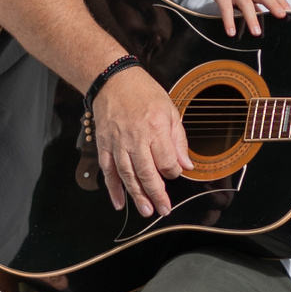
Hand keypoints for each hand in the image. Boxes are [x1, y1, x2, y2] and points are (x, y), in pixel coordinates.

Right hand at [93, 64, 188, 217]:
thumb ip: (178, 140)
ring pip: (128, 175)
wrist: (113, 80)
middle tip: (164, 209)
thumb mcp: (169, 110)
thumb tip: (186, 165)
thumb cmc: (143, 93)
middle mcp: (136, 138)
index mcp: (155, 128)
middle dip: (157, 195)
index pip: (167, 162)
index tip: (174, 173)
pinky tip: (119, 202)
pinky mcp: (104, 145)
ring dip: (137, 196)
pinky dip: (113, 188)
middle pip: (147, 173)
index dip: (173, 172)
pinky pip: (108, 171)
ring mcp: (118, 143)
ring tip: (146, 211)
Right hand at [189, 0, 288, 37]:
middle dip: (273, 5)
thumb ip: (252, 3)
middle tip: (282, 16)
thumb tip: (263, 16)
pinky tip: (231, 31)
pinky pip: (225, 7)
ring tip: (256, 32)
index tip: (290, 12)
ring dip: (252, 17)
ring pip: (246, 2)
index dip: (281, 1)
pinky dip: (229, 20)